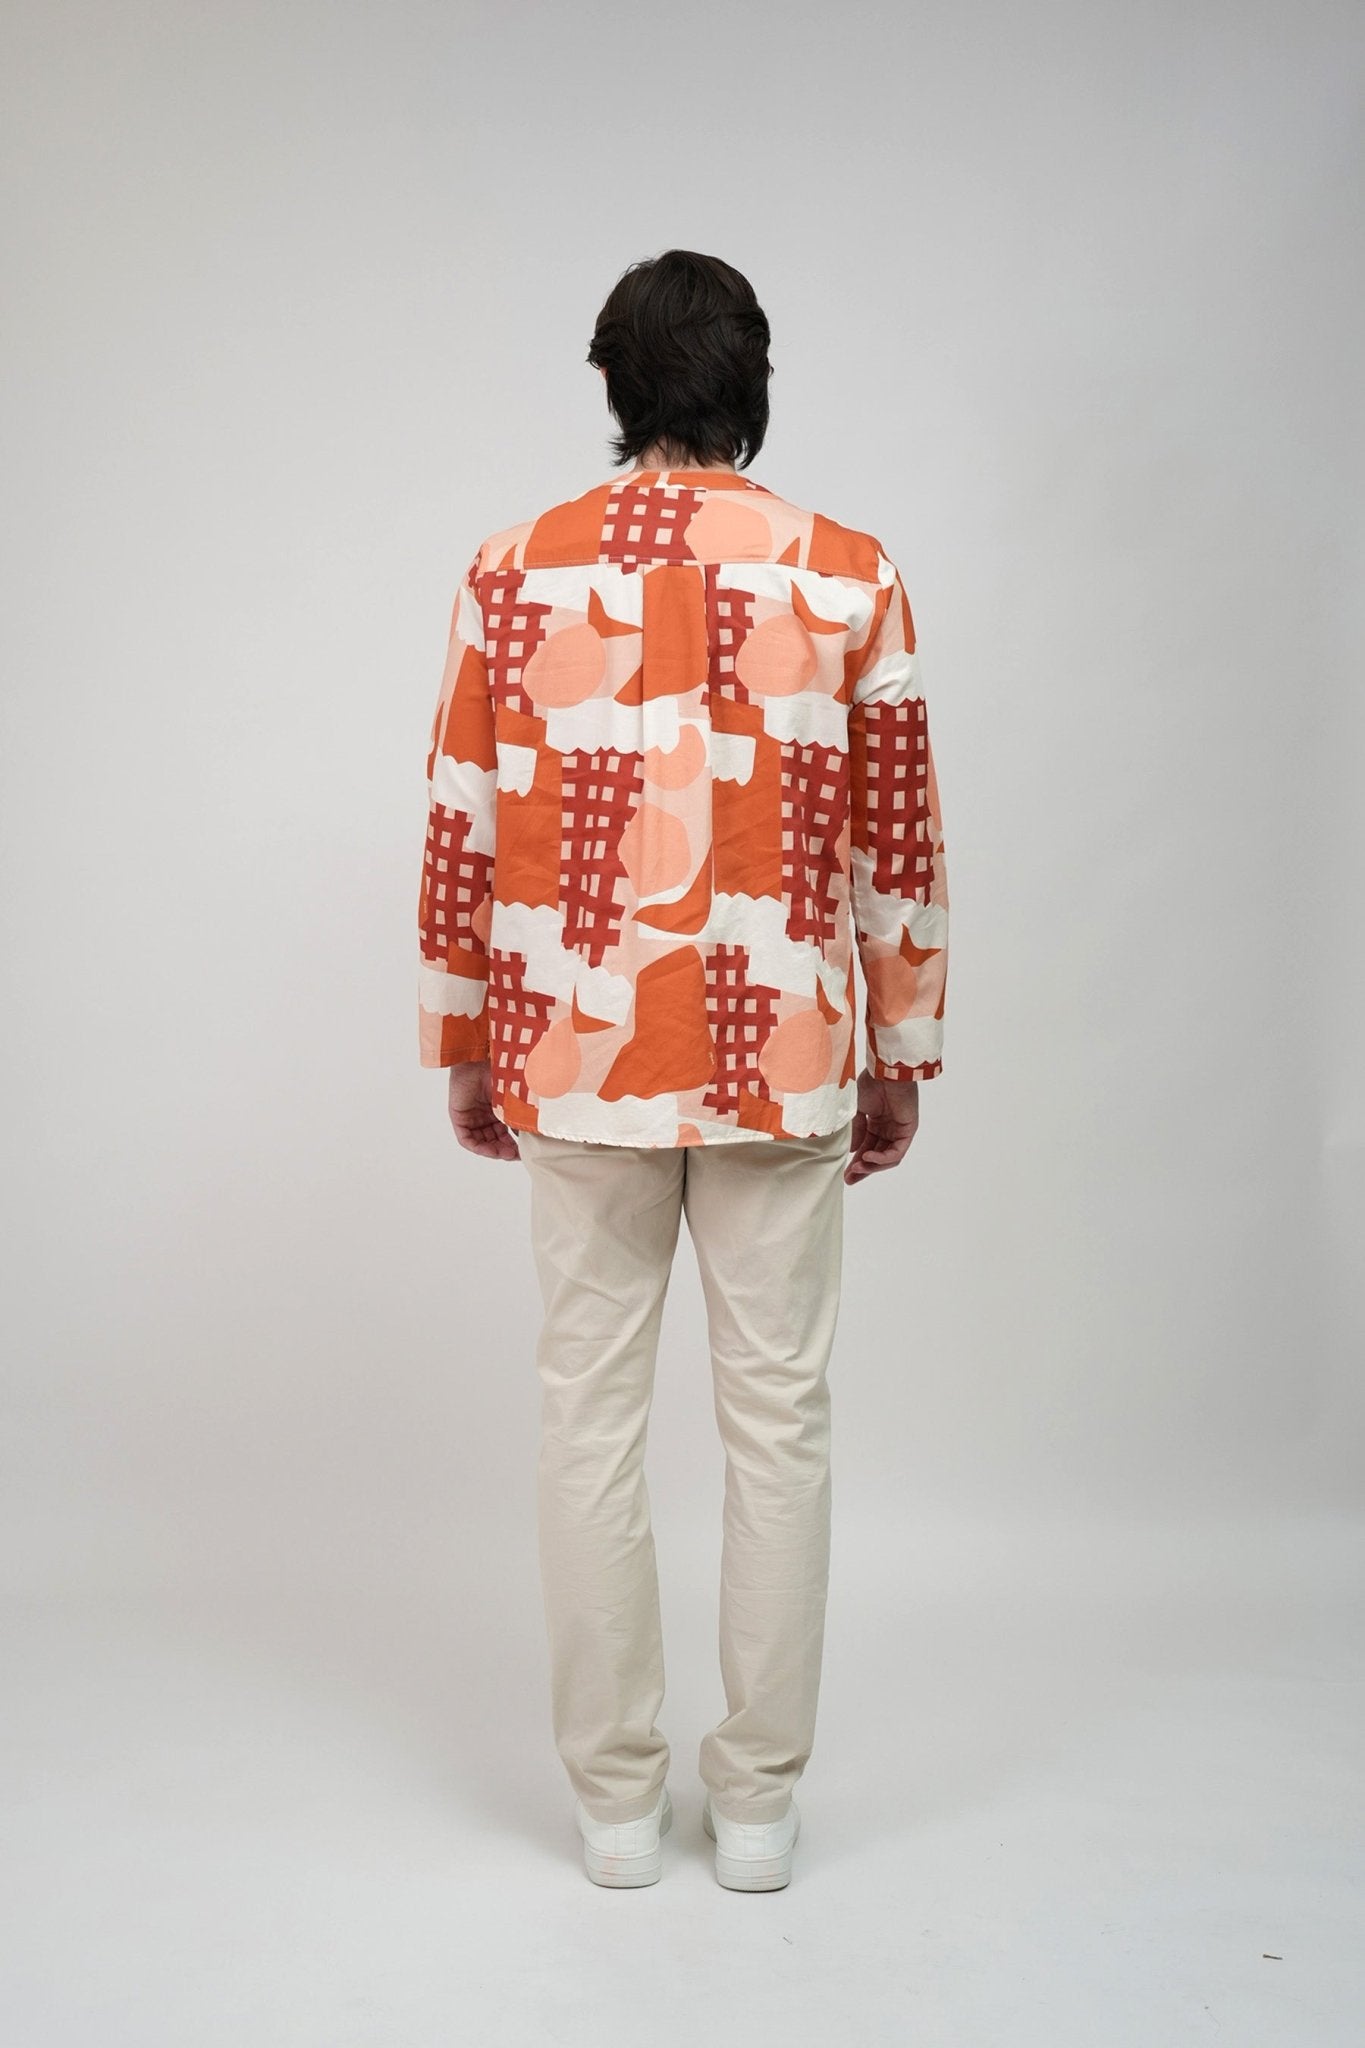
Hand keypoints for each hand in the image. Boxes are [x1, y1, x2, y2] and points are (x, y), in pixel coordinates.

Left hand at [447, 1060, 519, 1160]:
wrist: (482, 1058)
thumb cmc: (500, 1071)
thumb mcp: (515, 1099)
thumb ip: (520, 1117)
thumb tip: (532, 1136)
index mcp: (497, 1108)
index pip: (504, 1132)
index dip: (513, 1144)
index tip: (524, 1151)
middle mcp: (483, 1114)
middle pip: (493, 1139)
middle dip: (504, 1149)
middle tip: (516, 1155)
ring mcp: (471, 1116)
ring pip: (481, 1141)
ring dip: (493, 1150)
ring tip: (507, 1154)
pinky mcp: (459, 1117)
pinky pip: (466, 1139)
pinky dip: (479, 1147)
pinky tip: (491, 1150)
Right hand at [845, 1067, 919, 1184]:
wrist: (884, 1072)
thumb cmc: (869, 1084)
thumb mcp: (855, 1111)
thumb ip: (855, 1132)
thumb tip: (852, 1151)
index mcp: (876, 1122)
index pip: (867, 1148)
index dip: (856, 1162)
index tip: (845, 1175)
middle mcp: (888, 1127)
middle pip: (877, 1156)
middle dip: (863, 1170)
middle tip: (850, 1179)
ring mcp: (899, 1130)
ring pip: (887, 1158)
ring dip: (872, 1166)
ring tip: (857, 1169)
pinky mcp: (908, 1130)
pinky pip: (897, 1152)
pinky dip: (883, 1158)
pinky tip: (868, 1158)